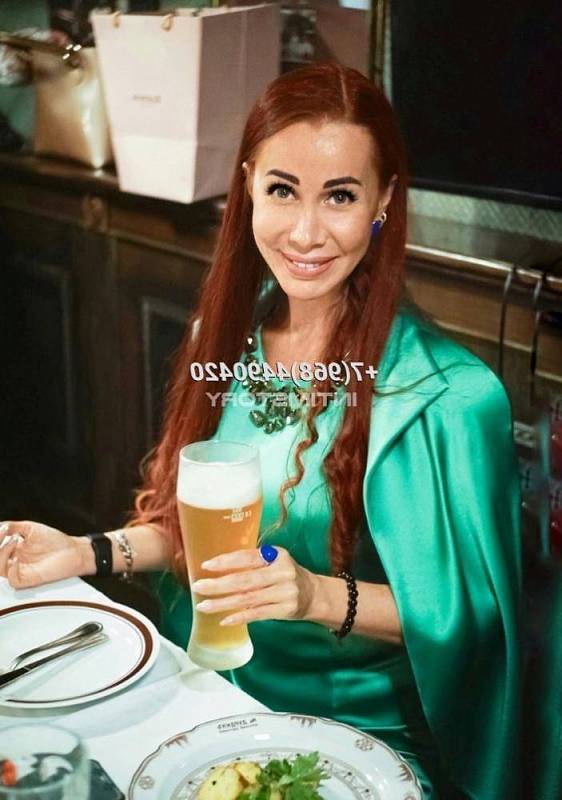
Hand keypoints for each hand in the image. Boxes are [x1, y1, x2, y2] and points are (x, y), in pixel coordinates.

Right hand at [0, 520, 90, 588]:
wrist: (73, 550)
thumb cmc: (55, 541)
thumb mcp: (30, 528)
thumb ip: (13, 526)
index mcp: (13, 550)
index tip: (2, 528)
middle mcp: (14, 560)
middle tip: (4, 534)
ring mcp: (20, 570)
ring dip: (2, 554)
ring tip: (14, 541)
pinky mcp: (29, 579)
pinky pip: (13, 580)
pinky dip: (11, 570)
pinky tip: (16, 559)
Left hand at [191, 546, 319, 625]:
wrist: (314, 594)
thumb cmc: (286, 575)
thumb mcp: (275, 561)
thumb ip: (253, 562)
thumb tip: (218, 566)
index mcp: (277, 555)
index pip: (247, 557)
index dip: (226, 561)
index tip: (206, 565)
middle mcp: (282, 572)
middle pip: (245, 580)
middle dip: (219, 584)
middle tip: (198, 587)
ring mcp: (285, 592)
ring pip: (248, 598)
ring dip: (223, 603)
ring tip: (204, 605)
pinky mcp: (285, 610)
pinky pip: (257, 614)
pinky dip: (239, 617)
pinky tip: (223, 620)